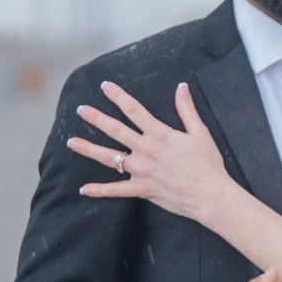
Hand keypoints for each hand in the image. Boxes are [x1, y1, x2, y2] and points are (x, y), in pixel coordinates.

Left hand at [70, 81, 231, 226]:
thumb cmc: (208, 164)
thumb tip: (182, 87)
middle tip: (80, 110)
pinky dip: (99, 191)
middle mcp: (146, 150)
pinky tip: (84, 189)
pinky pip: (116, 190)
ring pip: (109, 158)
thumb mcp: (200, 132)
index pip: (134, 110)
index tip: (105, 86)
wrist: (210, 194)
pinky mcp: (142, 189)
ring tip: (71, 142)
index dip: (118, 96)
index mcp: (160, 134)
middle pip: (115, 131)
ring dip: (89, 149)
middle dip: (96, 118)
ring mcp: (142, 170)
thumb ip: (187, 109)